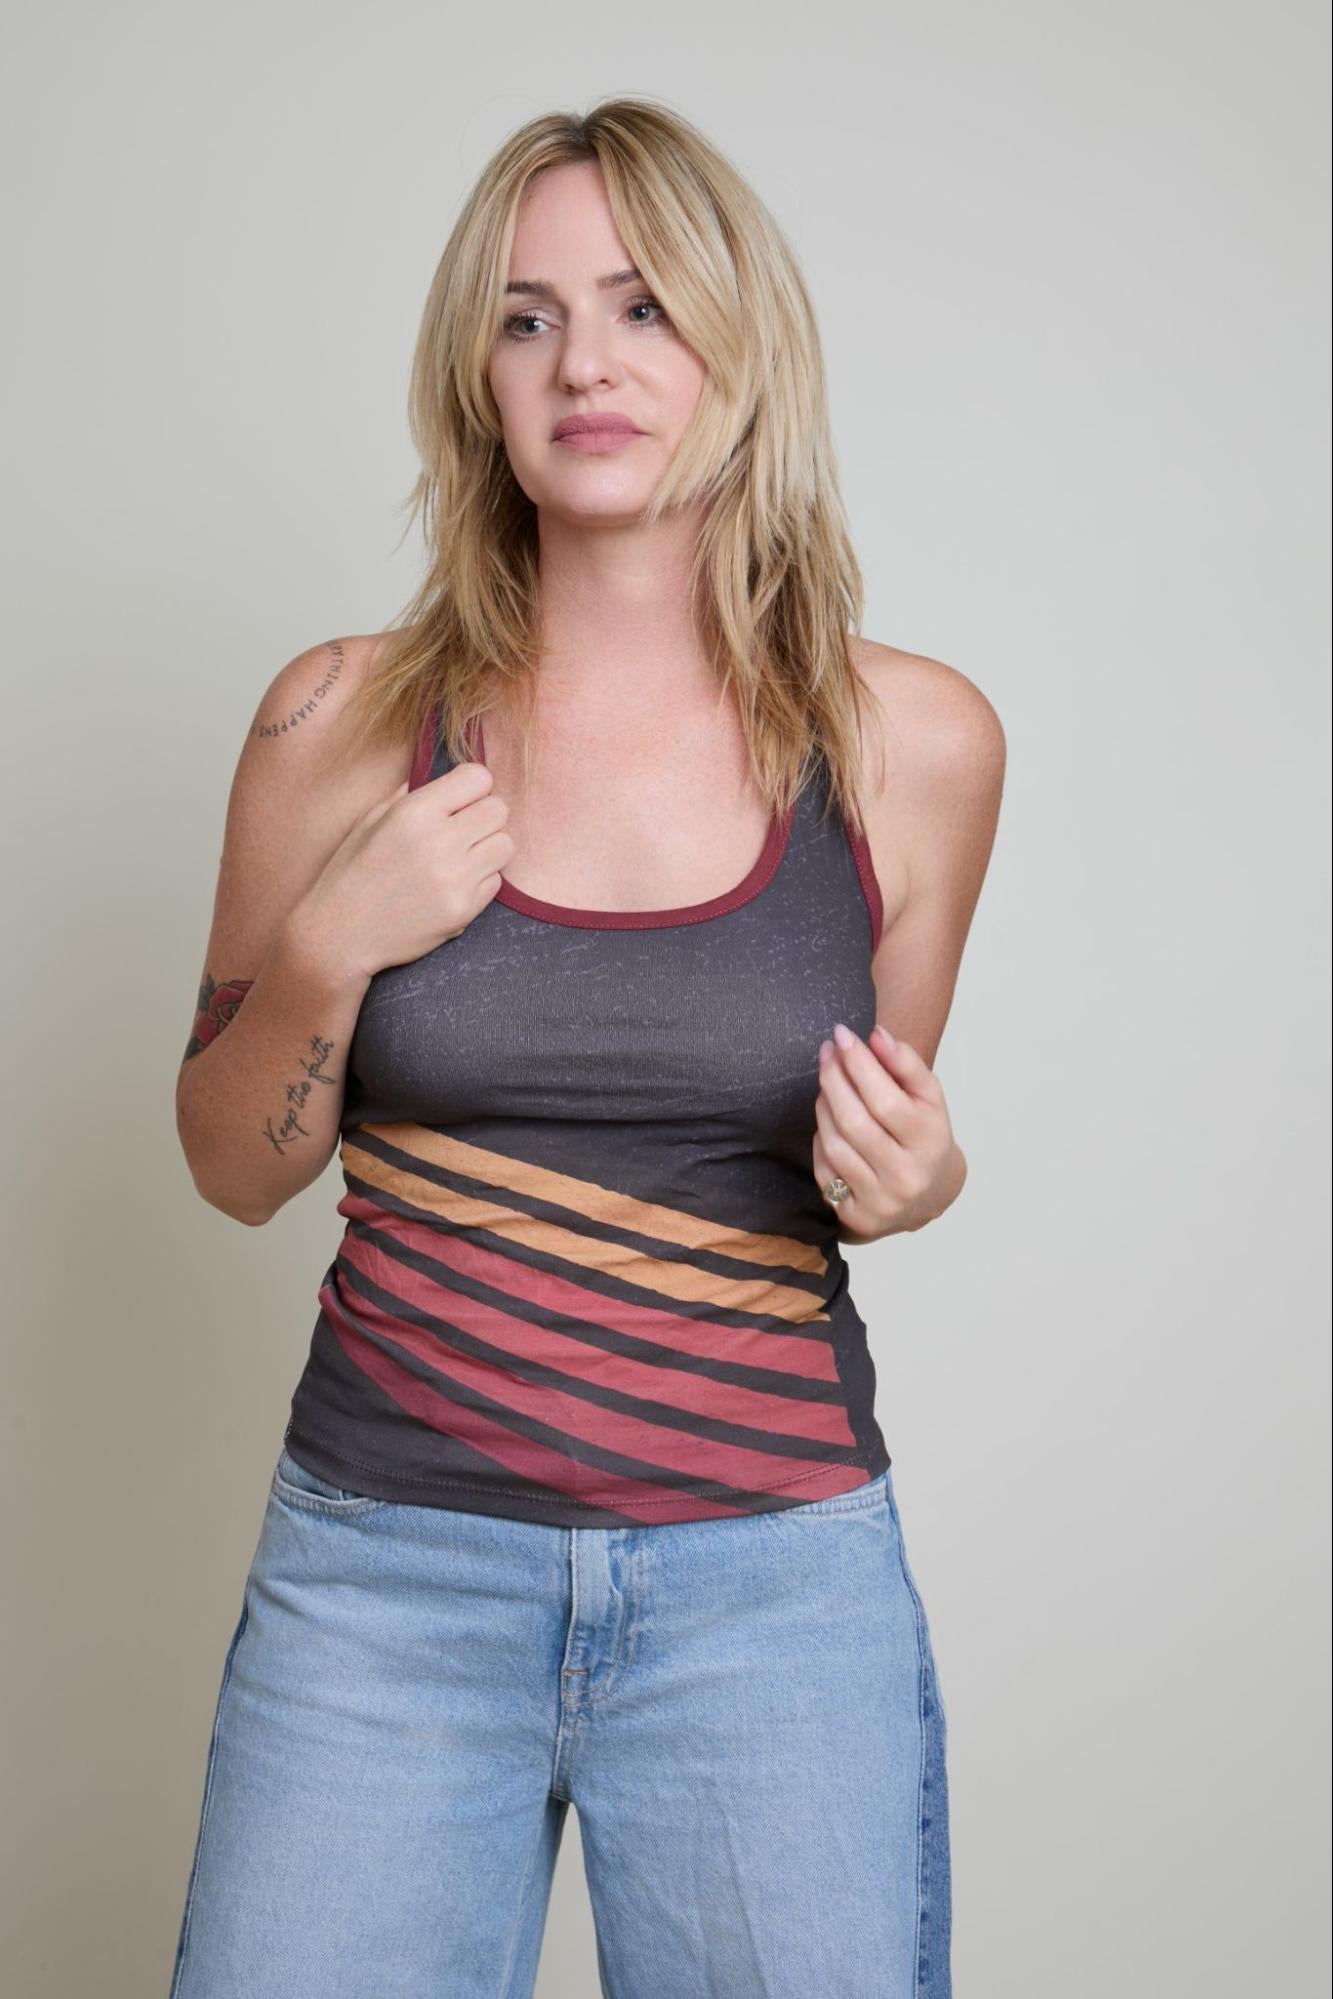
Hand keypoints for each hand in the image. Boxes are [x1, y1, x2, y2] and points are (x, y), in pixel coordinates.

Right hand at [295, 758, 514, 983]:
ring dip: (488, 847)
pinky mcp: (463, 910)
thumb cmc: (351, 873)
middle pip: (499, 810)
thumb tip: (446, 776)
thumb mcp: (371, 820)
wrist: (340, 934)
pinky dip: (481, 880)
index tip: (460, 800)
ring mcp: (455, 879)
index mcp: (414, 812)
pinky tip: (453, 884)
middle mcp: (439, 842)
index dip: (472, 787)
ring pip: (505, 845)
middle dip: (484, 816)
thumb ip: (411, 794)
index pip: (478, 778)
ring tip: (461, 857)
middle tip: (463, 829)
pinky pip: (496, 882)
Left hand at [813, 1022, 966, 1241]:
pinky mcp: (856, 1217)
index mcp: (930, 1143)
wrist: (932, 1194)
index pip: (886, 1100)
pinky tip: (828, 1120)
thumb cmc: (925, 1134)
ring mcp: (880, 1201)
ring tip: (827, 1082)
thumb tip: (875, 1035)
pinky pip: (824, 1169)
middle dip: (834, 1079)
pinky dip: (821, 1139)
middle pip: (854, 1122)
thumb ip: (906, 1063)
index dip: (859, 1065)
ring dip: (823, 1105)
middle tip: (826, 1052)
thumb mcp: (929, 1096)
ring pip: (835, 1145)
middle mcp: (906, 1177)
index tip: (842, 1035)